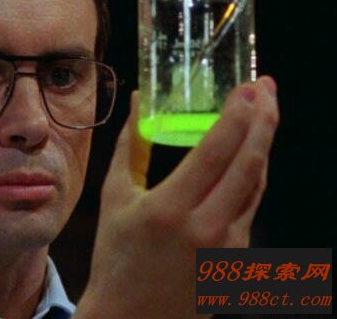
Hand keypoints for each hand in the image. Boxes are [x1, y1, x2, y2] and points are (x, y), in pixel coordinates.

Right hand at [75, 76, 278, 318]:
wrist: (133, 317)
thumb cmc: (116, 256)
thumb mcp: (115, 197)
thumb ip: (129, 146)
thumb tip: (140, 102)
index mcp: (169, 209)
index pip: (214, 152)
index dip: (236, 115)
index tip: (248, 87)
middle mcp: (206, 227)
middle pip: (249, 164)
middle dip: (264, 119)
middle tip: (266, 87)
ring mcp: (228, 246)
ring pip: (257, 183)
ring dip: (263, 143)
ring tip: (263, 111)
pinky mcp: (238, 257)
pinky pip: (252, 205)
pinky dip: (252, 173)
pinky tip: (247, 153)